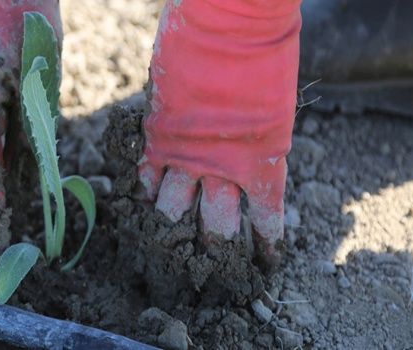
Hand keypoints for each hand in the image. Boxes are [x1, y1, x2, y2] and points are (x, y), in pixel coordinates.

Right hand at [140, 0, 301, 265]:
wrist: (234, 19)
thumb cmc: (264, 53)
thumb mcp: (272, 106)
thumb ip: (253, 138)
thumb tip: (238, 158)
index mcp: (264, 161)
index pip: (266, 219)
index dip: (265, 245)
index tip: (265, 262)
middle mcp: (226, 167)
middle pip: (215, 228)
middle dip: (214, 248)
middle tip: (210, 260)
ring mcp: (189, 153)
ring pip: (173, 211)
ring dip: (170, 226)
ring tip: (164, 241)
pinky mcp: (160, 136)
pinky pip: (148, 177)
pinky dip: (143, 193)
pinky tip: (141, 205)